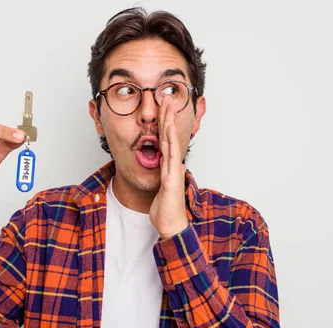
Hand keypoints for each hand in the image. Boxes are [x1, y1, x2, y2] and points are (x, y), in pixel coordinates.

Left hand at [149, 97, 189, 239]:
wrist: (171, 225)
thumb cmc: (164, 209)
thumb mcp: (159, 188)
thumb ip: (159, 176)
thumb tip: (162, 166)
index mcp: (168, 166)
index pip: (165, 140)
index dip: (164, 123)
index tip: (163, 108)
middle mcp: (173, 165)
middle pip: (170, 136)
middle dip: (168, 116)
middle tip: (167, 98)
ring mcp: (173, 170)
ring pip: (171, 141)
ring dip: (169, 122)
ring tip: (168, 105)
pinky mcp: (171, 177)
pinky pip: (170, 155)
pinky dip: (169, 140)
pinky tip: (167, 128)